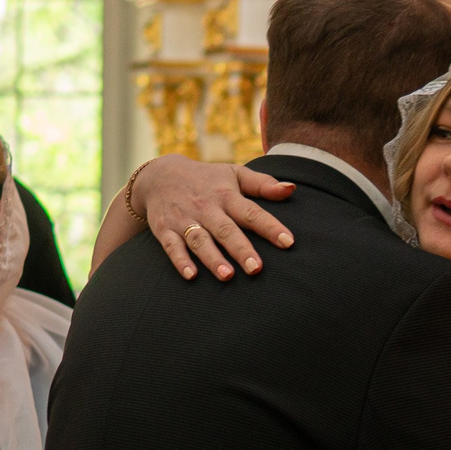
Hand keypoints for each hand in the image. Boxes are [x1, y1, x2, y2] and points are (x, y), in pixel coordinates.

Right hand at [141, 156, 294, 280]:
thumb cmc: (207, 179)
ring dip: (212, 258)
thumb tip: (291, 189)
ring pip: (200, 240)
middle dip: (240, 249)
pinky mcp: (165, 229)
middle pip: (225, 230)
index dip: (270, 227)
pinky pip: (172, 246)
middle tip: (256, 268)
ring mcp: (184, 219)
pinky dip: (180, 261)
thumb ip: (263, 184)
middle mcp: (206, 207)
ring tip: (227, 276)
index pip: (251, 212)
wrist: (159, 176)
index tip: (288, 242)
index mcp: (226, 195)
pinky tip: (191, 276)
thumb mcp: (234, 174)